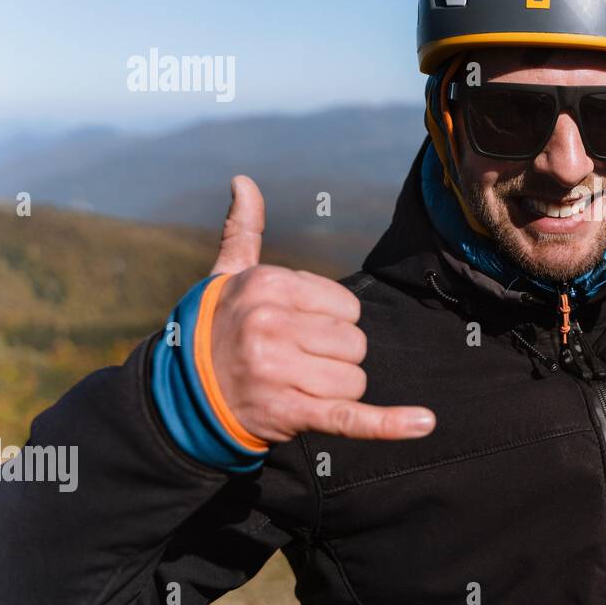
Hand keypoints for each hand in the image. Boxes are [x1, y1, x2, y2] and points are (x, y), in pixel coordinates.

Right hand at [207, 175, 435, 443]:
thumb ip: (243, 230)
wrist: (181, 396)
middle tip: (292, 362)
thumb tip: (243, 180)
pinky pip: (351, 417)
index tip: (294, 330)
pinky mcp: (289, 413)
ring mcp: (279, 372)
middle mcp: (271, 326)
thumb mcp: (225, 276)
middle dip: (334, 357)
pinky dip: (390, 424)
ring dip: (334, 389)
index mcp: (267, 287)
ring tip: (292, 386)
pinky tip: (424, 423)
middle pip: (355, 344)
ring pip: (354, 380)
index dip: (329, 322)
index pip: (347, 307)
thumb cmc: (215, 328)